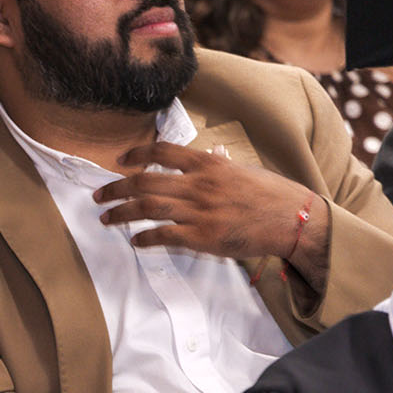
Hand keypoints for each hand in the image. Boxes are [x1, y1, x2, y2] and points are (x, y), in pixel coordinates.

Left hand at [94, 143, 326, 267]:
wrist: (293, 220)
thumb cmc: (271, 195)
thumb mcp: (241, 170)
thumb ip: (216, 167)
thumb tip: (205, 158)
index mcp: (208, 164)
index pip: (163, 152)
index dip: (136, 154)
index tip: (120, 160)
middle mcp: (199, 184)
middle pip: (145, 182)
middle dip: (116, 188)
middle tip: (99, 195)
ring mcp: (200, 211)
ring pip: (147, 208)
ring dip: (121, 213)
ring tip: (106, 218)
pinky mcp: (203, 237)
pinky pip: (164, 236)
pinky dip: (145, 238)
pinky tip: (135, 240)